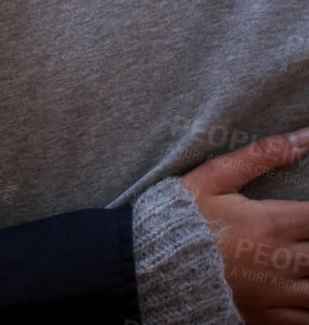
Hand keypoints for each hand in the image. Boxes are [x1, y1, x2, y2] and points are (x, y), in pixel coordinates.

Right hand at [183, 127, 308, 323]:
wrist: (149, 265)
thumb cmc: (180, 218)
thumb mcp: (212, 179)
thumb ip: (260, 156)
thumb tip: (305, 137)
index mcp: (272, 223)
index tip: (307, 212)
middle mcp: (281, 260)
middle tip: (301, 236)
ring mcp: (277, 293)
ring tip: (302, 263)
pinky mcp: (268, 318)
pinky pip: (306, 320)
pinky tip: (300, 292)